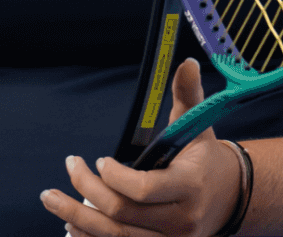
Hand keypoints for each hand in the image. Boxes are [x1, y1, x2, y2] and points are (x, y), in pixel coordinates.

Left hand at [40, 59, 246, 236]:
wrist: (230, 198)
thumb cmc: (204, 158)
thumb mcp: (198, 126)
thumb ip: (188, 94)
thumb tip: (187, 62)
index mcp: (189, 187)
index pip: (143, 189)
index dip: (114, 176)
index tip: (99, 160)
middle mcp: (181, 221)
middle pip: (121, 214)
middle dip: (86, 190)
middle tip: (70, 165)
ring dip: (77, 218)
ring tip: (51, 198)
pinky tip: (70, 223)